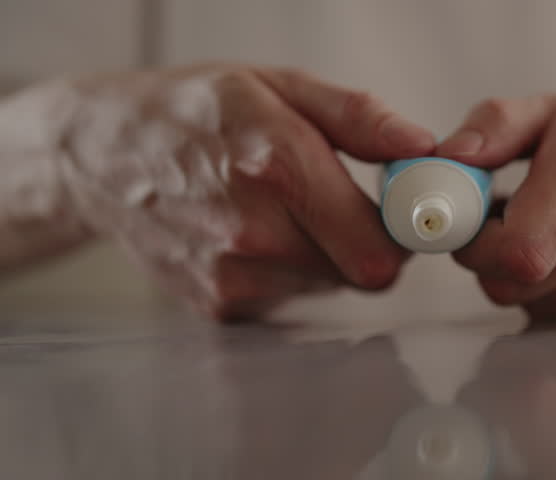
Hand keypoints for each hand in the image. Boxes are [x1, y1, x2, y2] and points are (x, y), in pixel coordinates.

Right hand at [58, 64, 434, 319]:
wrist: (101, 155)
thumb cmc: (194, 110)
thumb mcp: (280, 86)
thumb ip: (359, 118)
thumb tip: (422, 147)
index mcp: (278, 166)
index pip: (379, 249)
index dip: (404, 234)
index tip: (403, 213)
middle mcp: (252, 232)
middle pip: (362, 273)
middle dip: (367, 241)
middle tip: (344, 204)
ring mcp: (230, 276)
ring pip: (328, 286)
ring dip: (326, 255)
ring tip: (286, 209)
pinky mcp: (216, 304)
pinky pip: (289, 297)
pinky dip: (288, 270)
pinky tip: (255, 232)